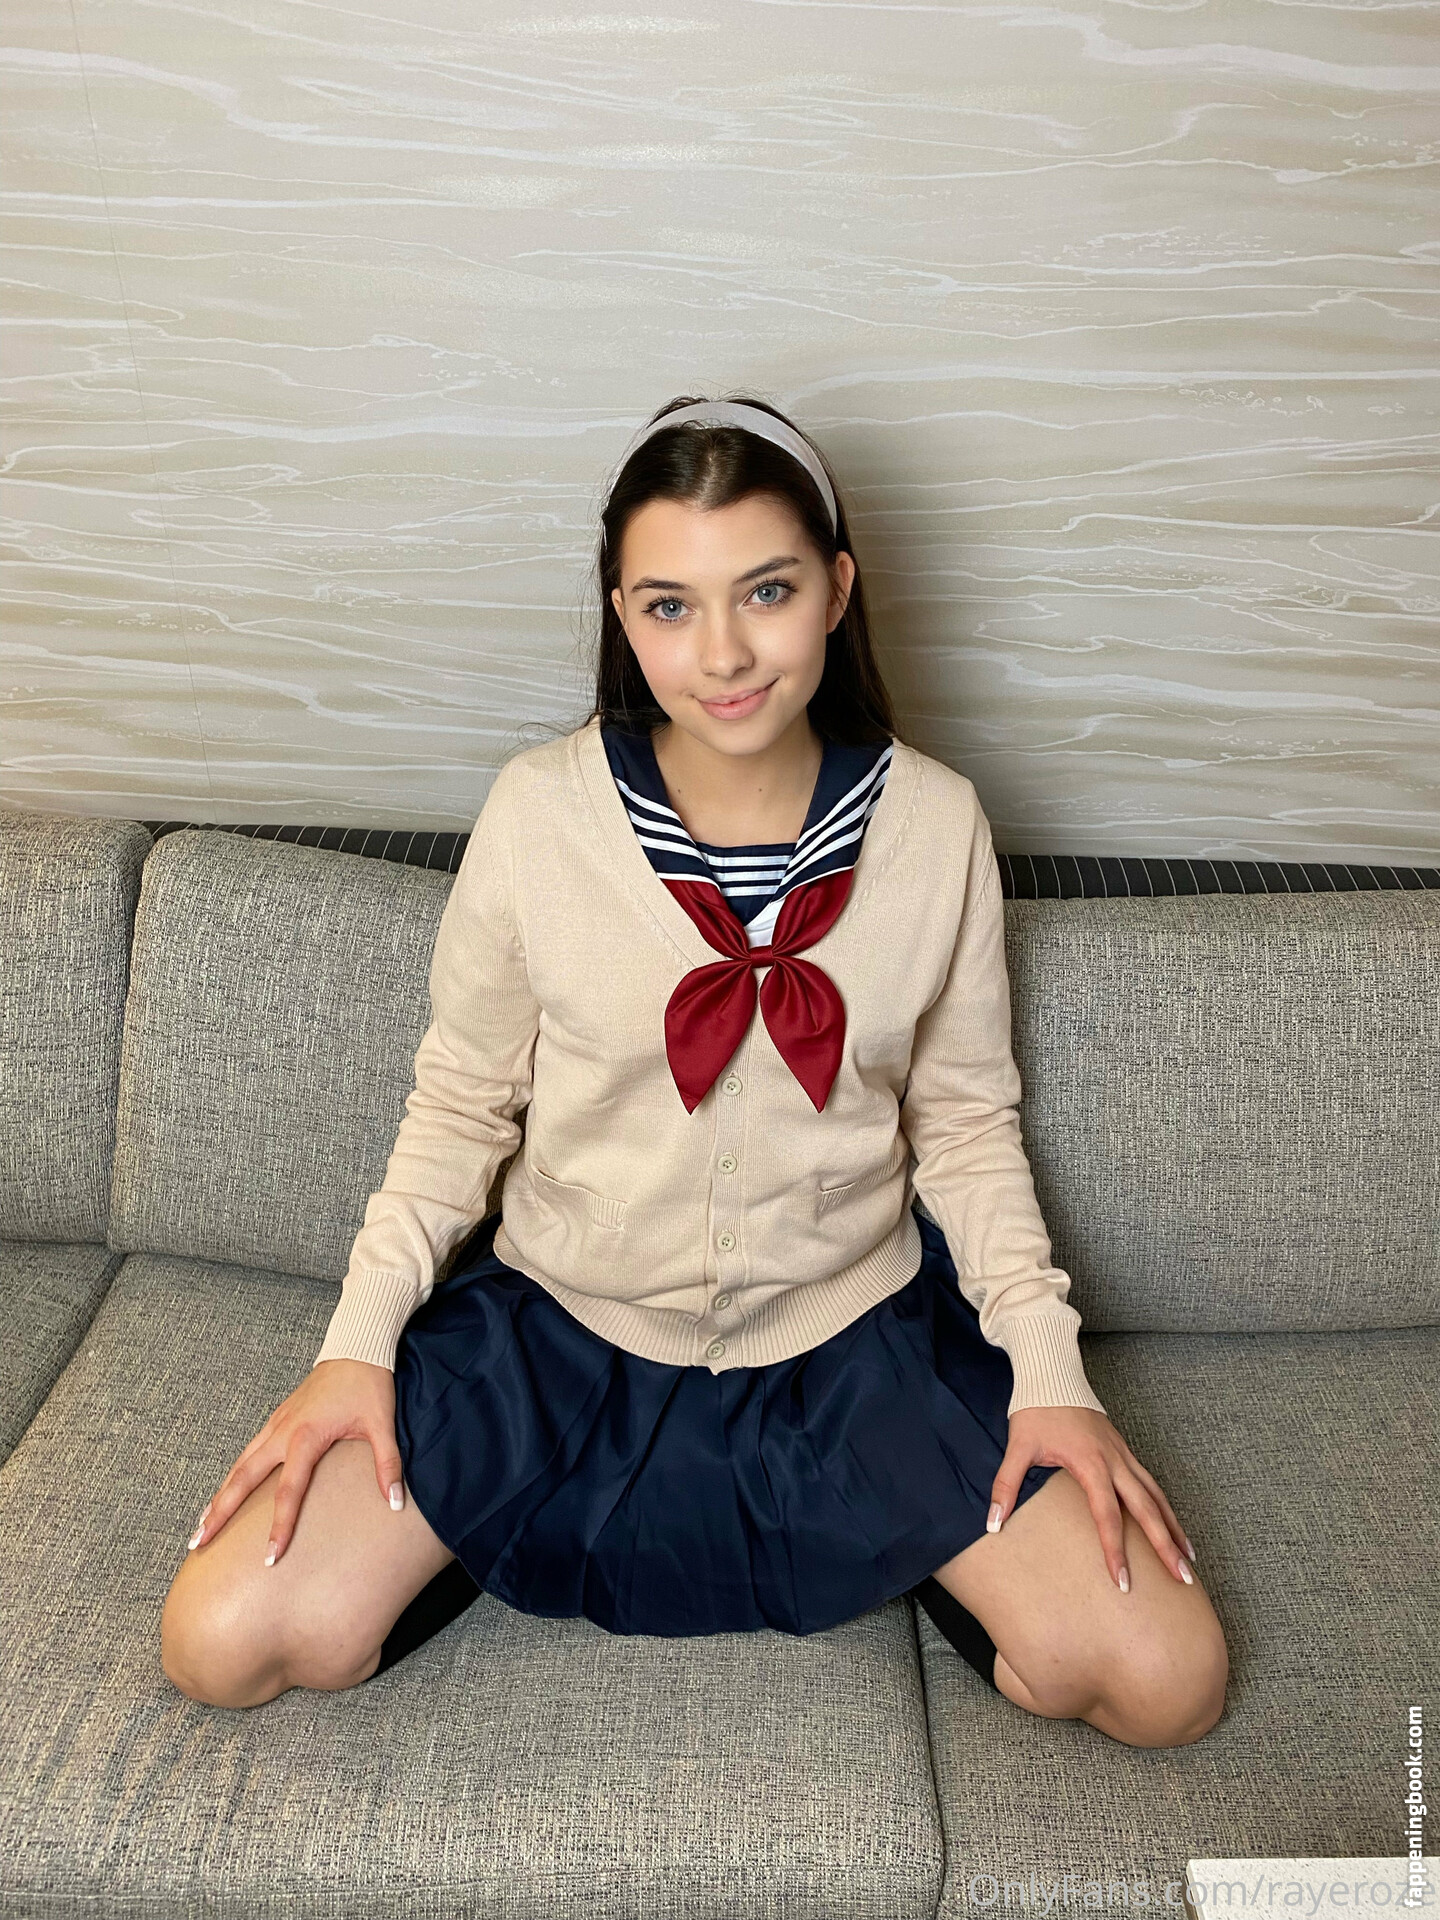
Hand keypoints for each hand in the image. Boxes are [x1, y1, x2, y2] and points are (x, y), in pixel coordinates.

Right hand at [185, 1360, 405, 1567]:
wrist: (357, 1347)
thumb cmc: (369, 1384)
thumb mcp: (382, 1424)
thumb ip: (388, 1465)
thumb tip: (396, 1503)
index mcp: (306, 1436)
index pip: (288, 1492)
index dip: (279, 1526)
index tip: (270, 1557)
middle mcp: (282, 1432)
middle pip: (242, 1479)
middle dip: (220, 1512)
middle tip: (198, 1543)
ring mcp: (276, 1423)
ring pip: (239, 1464)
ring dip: (219, 1495)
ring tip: (202, 1525)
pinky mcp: (278, 1418)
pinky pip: (248, 1451)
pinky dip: (233, 1474)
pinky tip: (225, 1490)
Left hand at [989, 1406, 1197, 1592]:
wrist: (1053, 1377)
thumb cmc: (1036, 1411)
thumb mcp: (1017, 1446)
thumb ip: (1006, 1485)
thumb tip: (993, 1523)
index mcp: (1091, 1463)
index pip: (1107, 1516)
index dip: (1115, 1550)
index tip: (1123, 1581)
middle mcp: (1115, 1462)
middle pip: (1148, 1510)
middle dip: (1165, 1546)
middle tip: (1183, 1579)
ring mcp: (1124, 1455)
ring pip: (1157, 1496)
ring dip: (1173, 1527)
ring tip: (1188, 1559)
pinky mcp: (1125, 1450)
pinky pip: (1151, 1483)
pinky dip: (1165, 1506)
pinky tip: (1171, 1524)